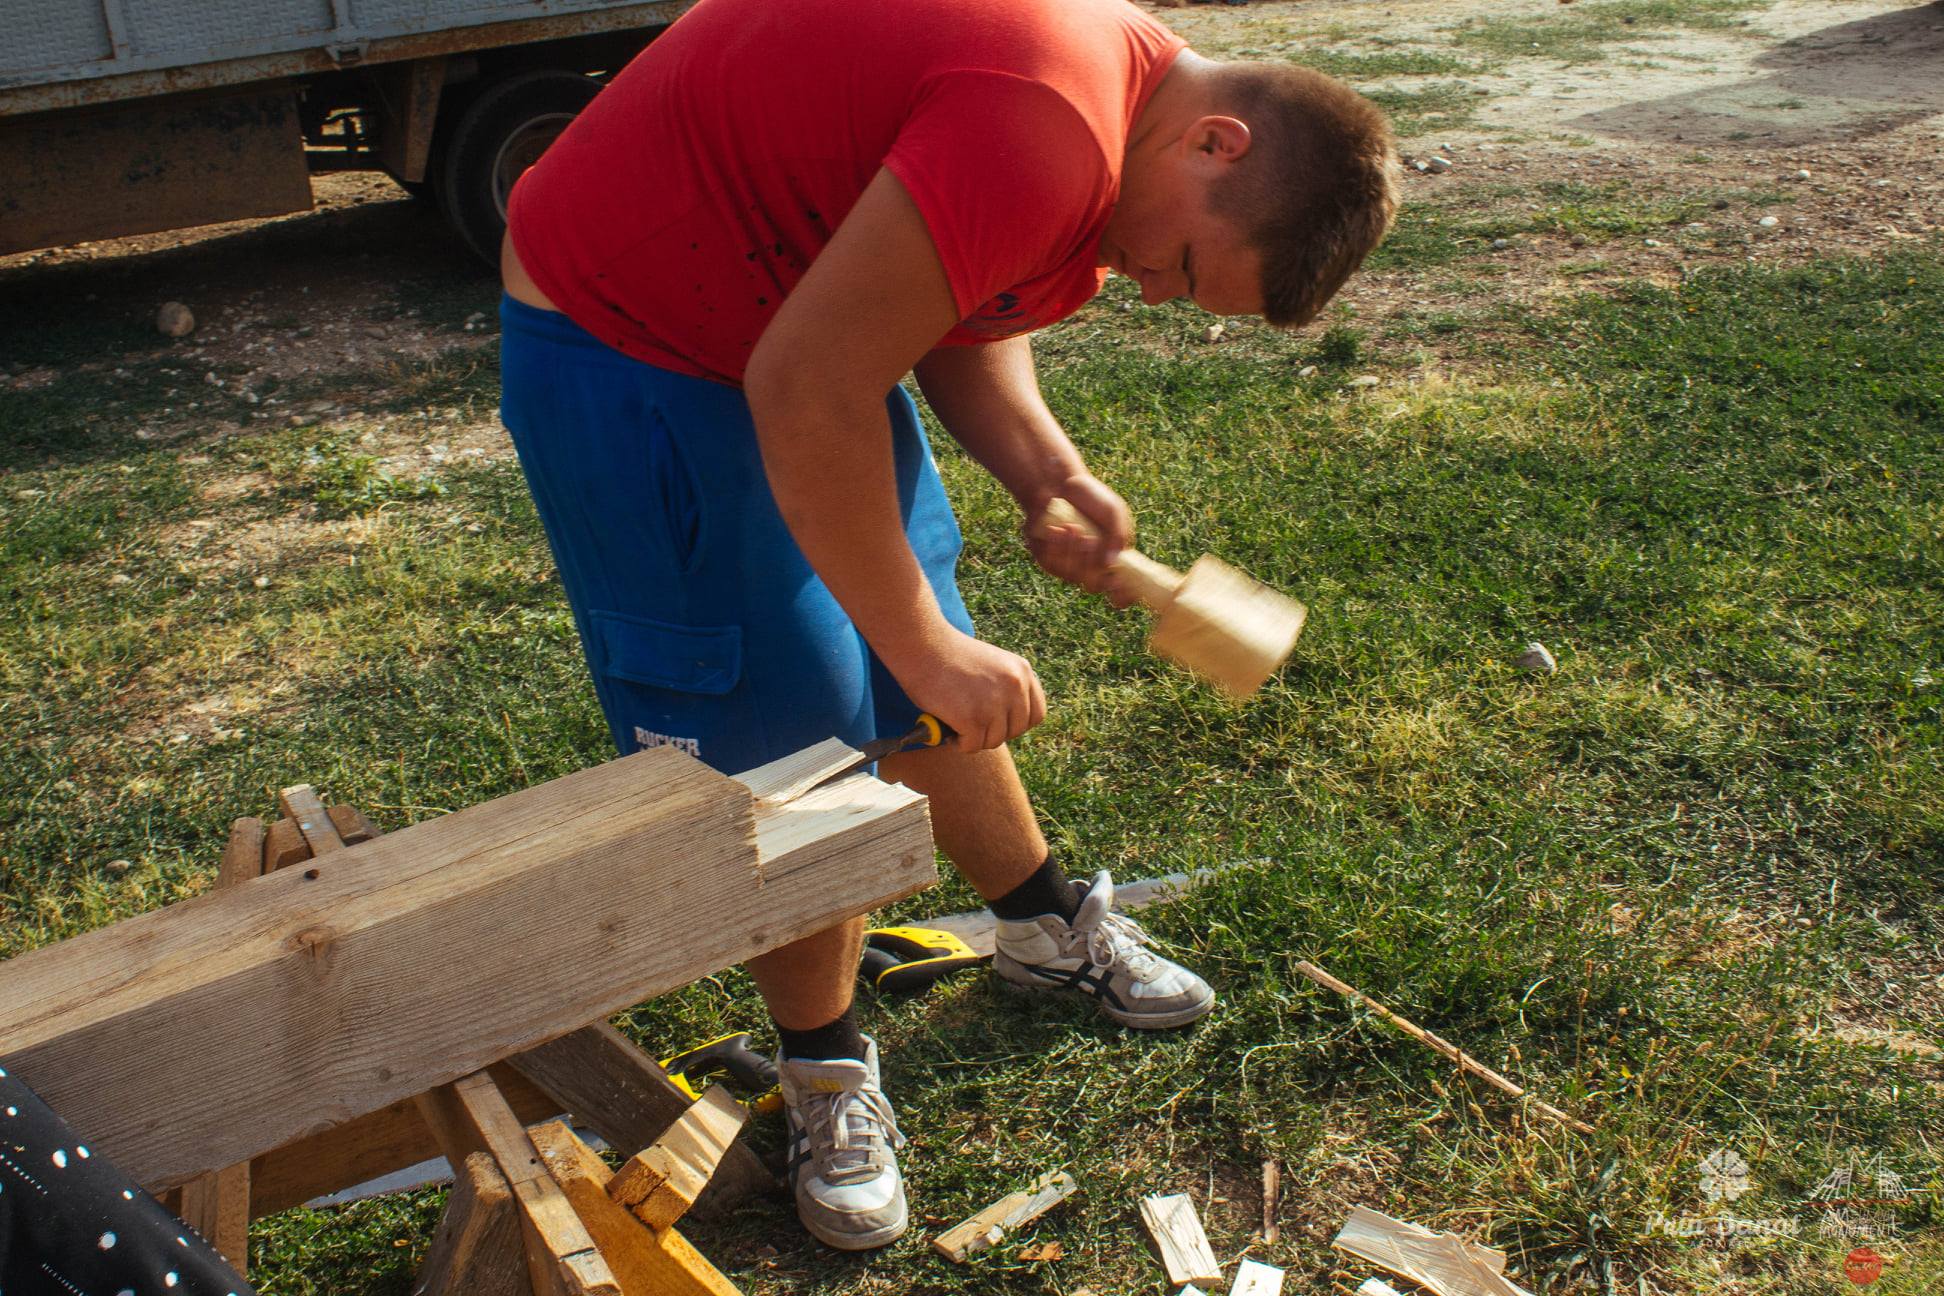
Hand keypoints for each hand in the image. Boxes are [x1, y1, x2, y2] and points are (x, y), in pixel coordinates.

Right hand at [885, 626, 1045, 752]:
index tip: (998, 723)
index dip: (1016, 723)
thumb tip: (1007, 721)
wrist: (921, 645)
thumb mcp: (991, 664)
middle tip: (973, 724)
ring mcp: (994, 703)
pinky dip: (959, 743)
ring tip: (957, 724)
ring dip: (974, 738)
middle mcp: (1014, 687)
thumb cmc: (948, 655)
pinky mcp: (973, 718)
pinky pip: (972, 746)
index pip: (1036, 714)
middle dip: (994, 732)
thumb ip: (1005, 687)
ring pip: (993, 741)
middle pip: (1015, 731)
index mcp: (1022, 671)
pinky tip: (948, 730)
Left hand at [1025, 474, 1133, 599]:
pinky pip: (1052, 565)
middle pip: (1093, 584)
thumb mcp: (1114, 511)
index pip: (1118, 587)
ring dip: (1072, 553)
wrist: (1059, 484)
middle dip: (1090, 564)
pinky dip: (1055, 548)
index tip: (1116, 584)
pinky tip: (1055, 529)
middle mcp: (1091, 567)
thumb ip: (1118, 535)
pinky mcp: (1047, 559)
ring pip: (1072, 576)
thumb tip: (1110, 563)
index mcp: (1112, 558)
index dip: (1119, 592)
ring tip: (1072, 527)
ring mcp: (1069, 565)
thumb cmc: (1091, 497)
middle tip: (1089, 539)